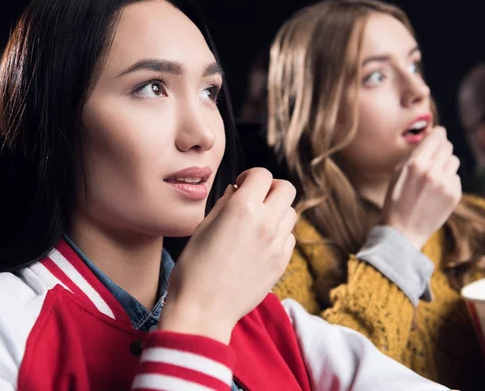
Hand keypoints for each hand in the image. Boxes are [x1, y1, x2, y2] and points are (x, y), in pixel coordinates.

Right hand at [158, 168, 296, 343]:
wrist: (202, 310)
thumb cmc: (193, 268)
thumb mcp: (203, 227)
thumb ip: (225, 204)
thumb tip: (237, 191)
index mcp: (242, 208)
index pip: (262, 175)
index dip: (250, 176)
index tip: (241, 185)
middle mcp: (265, 223)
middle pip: (286, 189)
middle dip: (271, 188)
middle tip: (255, 199)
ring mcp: (277, 245)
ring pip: (291, 213)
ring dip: (276, 211)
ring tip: (257, 223)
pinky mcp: (281, 263)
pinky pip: (289, 237)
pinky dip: (279, 234)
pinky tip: (260, 243)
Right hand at [382, 127, 461, 249]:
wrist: (402, 231)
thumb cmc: (395, 200)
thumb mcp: (397, 173)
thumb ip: (413, 155)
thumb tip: (430, 139)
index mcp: (415, 163)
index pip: (437, 136)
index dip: (438, 134)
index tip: (437, 136)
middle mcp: (432, 171)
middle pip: (447, 146)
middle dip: (440, 150)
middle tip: (433, 159)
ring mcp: (446, 184)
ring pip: (454, 161)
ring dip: (445, 165)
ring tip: (433, 177)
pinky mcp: (455, 195)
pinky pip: (456, 178)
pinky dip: (448, 181)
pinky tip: (436, 192)